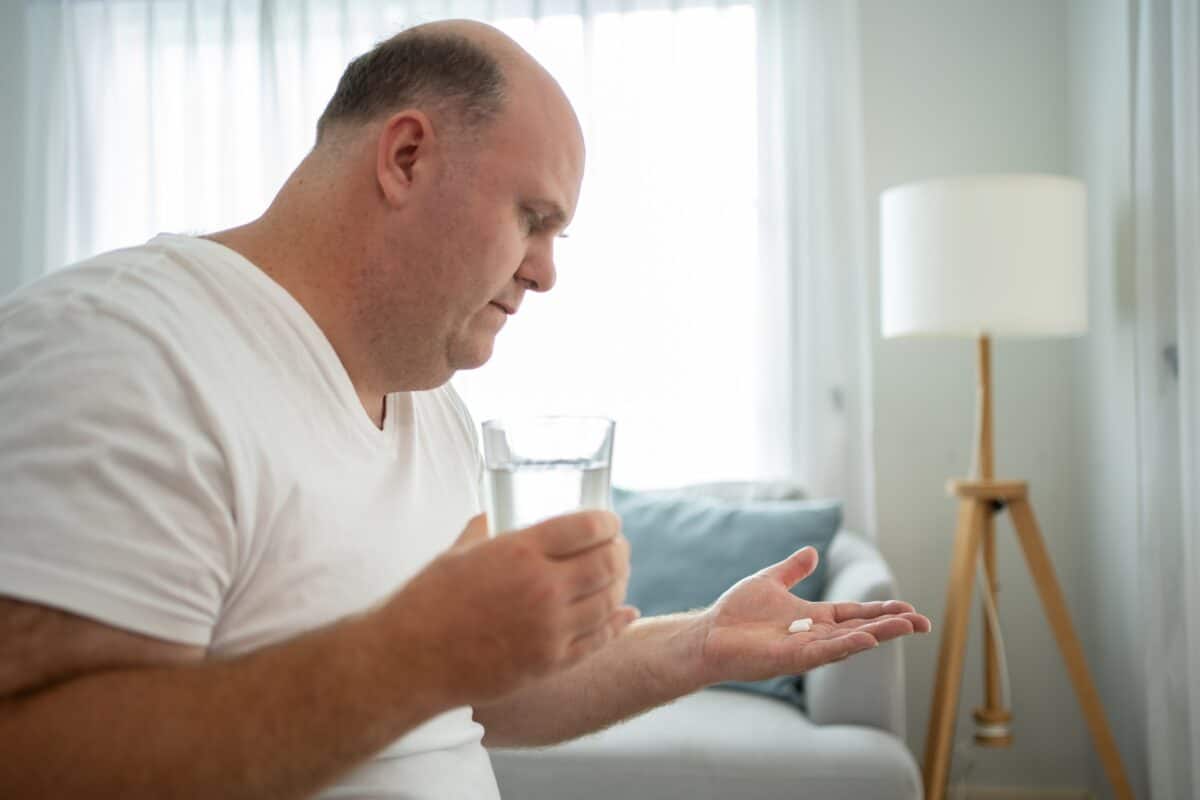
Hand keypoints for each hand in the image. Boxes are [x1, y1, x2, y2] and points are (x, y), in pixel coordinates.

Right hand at [376, 511, 637, 706]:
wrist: (411, 660)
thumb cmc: (427, 601)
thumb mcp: (457, 553)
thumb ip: (482, 534)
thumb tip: (488, 517)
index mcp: (520, 550)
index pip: (586, 527)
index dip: (606, 522)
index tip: (610, 522)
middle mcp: (542, 586)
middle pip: (606, 562)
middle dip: (619, 552)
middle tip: (620, 549)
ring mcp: (549, 628)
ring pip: (608, 601)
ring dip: (620, 585)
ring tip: (619, 577)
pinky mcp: (549, 662)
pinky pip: (598, 640)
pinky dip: (617, 625)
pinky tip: (625, 614)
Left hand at [694, 546, 930, 684]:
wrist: (707, 634)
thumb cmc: (735, 613)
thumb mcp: (769, 582)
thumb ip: (792, 570)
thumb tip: (812, 550)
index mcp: (814, 617)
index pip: (856, 614)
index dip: (882, 612)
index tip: (910, 609)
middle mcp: (815, 634)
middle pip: (861, 629)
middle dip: (892, 626)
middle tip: (923, 623)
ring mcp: (804, 648)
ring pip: (849, 641)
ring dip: (877, 635)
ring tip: (905, 627)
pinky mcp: (789, 658)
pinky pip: (822, 653)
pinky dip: (844, 646)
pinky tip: (865, 640)